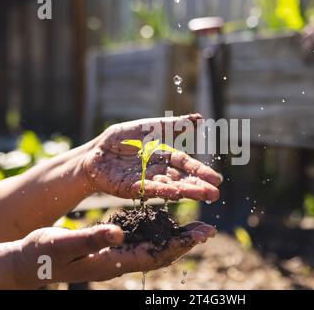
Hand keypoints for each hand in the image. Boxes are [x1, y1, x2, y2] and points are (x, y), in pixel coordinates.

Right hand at [12, 223, 215, 288]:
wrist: (31, 262)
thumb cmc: (44, 253)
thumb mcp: (65, 243)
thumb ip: (91, 238)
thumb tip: (118, 233)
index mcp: (112, 262)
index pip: (154, 255)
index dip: (179, 246)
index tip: (200, 236)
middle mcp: (120, 261)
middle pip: (161, 254)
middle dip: (186, 243)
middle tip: (209, 230)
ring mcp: (117, 256)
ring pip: (155, 249)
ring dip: (176, 239)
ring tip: (196, 229)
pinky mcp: (112, 249)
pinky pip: (142, 242)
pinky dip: (159, 234)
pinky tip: (166, 225)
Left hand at [83, 114, 221, 201]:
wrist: (96, 151)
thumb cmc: (123, 138)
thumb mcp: (151, 127)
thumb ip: (174, 125)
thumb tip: (200, 118)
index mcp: (165, 158)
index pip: (186, 165)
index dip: (200, 172)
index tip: (216, 180)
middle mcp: (159, 172)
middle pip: (181, 179)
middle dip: (198, 186)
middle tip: (215, 194)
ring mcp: (146, 182)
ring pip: (169, 186)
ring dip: (186, 191)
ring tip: (202, 196)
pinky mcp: (131, 188)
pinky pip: (148, 189)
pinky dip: (162, 190)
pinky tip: (176, 193)